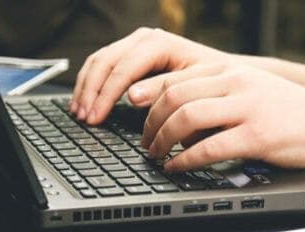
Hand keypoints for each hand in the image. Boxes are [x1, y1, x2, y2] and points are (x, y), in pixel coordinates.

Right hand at [71, 27, 233, 124]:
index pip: (122, 68)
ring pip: (99, 61)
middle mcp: (144, 39)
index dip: (105, 95)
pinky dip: (91, 84)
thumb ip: (163, 90)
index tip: (96, 117)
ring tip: (79, 113)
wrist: (225, 73)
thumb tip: (131, 97)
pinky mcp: (131, 55)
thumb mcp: (193, 87)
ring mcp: (136, 44)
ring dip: (85, 88)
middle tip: (84, 118)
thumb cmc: (214, 82)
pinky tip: (85, 101)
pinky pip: (102, 65)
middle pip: (105, 61)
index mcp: (159, 43)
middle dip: (90, 92)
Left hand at [141, 64, 304, 172]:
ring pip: (186, 117)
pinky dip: (185, 160)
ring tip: (155, 155)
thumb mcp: (253, 92)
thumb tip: (177, 117)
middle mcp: (238, 83)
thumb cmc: (292, 115)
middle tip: (144, 141)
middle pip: (175, 96)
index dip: (150, 97)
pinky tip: (176, 167)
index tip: (136, 114)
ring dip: (162, 139)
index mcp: (233, 71)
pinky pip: (209, 148)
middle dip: (151, 122)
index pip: (177, 78)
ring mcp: (248, 108)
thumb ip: (219, 97)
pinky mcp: (257, 136)